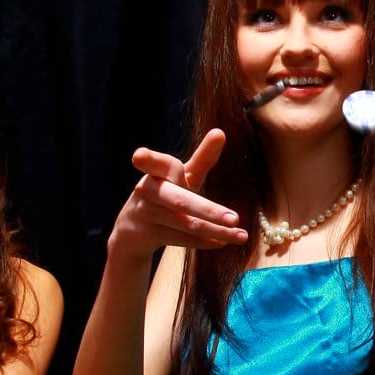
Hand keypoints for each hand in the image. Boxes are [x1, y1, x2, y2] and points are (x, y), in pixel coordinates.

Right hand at [108, 128, 247, 261]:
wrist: (131, 230)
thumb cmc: (163, 194)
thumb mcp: (180, 176)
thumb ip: (201, 157)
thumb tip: (220, 131)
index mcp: (157, 171)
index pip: (157, 163)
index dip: (149, 159)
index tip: (139, 156)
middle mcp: (149, 190)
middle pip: (180, 200)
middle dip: (208, 210)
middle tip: (235, 218)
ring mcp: (147, 214)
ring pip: (186, 224)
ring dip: (216, 231)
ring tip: (242, 236)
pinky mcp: (148, 234)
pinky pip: (181, 239)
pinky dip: (205, 241)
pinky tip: (224, 242)